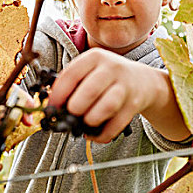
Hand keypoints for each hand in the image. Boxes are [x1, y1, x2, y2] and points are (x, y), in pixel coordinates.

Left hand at [48, 48, 187, 142]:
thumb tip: (50, 106)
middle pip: (89, 91)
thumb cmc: (107, 77)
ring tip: (83, 124)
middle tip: (69, 116)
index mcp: (95, 57)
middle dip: (74, 109)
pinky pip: (116, 124)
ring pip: (105, 107)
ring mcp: (125, 86)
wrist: (142, 80)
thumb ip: (72, 83)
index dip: (57, 95)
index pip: (71, 75)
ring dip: (90, 120)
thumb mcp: (91, 69)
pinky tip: (94, 134)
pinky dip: (102, 134)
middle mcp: (111, 68)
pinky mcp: (134, 104)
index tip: (50, 109)